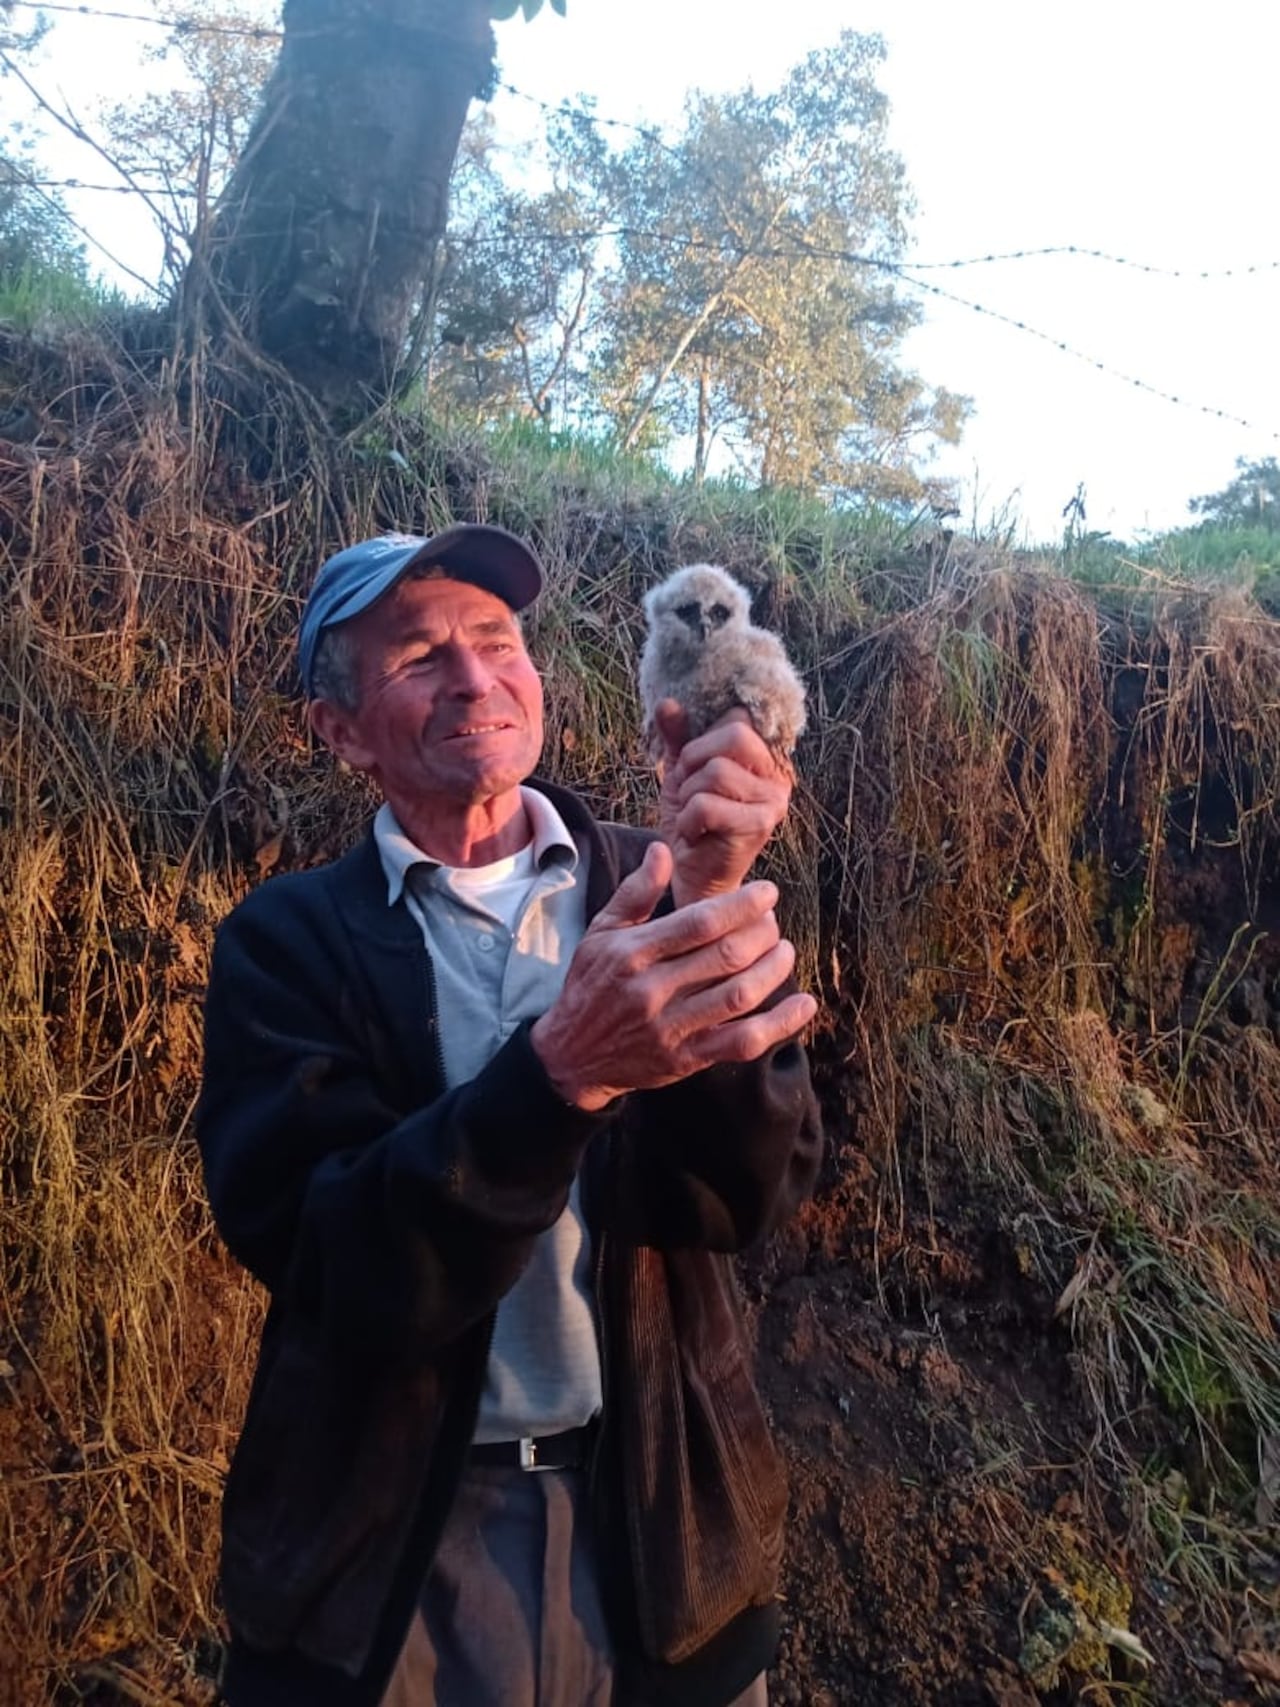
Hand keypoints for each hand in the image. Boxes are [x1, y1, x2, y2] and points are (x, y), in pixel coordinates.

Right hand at [530, 842, 816, 1111]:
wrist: (570, 1057)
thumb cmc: (590, 986)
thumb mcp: (600, 933)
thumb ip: (635, 892)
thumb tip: (662, 849)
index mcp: (632, 953)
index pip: (698, 923)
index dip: (741, 905)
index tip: (768, 893)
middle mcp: (651, 990)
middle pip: (724, 956)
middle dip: (761, 934)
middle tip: (773, 922)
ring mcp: (670, 1028)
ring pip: (738, 996)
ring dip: (773, 971)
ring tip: (785, 951)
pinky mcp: (684, 1060)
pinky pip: (741, 1043)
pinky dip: (779, 1024)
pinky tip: (804, 1004)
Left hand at [655, 702, 791, 907]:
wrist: (694, 877)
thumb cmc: (692, 824)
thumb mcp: (682, 773)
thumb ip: (678, 738)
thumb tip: (667, 702)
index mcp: (764, 758)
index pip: (737, 719)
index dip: (702, 740)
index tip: (693, 768)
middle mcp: (778, 777)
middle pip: (735, 736)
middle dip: (695, 760)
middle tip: (689, 789)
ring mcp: (773, 802)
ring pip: (716, 771)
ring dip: (689, 794)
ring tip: (692, 816)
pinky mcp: (758, 827)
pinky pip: (707, 804)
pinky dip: (688, 819)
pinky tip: (694, 834)